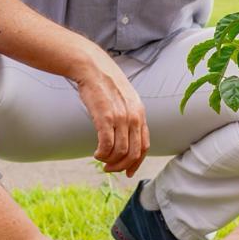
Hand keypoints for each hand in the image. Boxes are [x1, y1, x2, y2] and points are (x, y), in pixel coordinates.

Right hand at [73, 46, 149, 175]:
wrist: (93, 67)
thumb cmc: (106, 83)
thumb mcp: (126, 99)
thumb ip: (130, 115)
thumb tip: (127, 135)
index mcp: (140, 113)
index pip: (144, 146)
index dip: (136, 163)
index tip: (128, 172)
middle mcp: (134, 117)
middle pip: (133, 153)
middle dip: (121, 166)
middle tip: (109, 169)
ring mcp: (121, 117)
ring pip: (120, 152)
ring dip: (109, 161)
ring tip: (100, 158)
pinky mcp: (105, 117)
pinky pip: (107, 145)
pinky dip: (102, 154)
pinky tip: (96, 153)